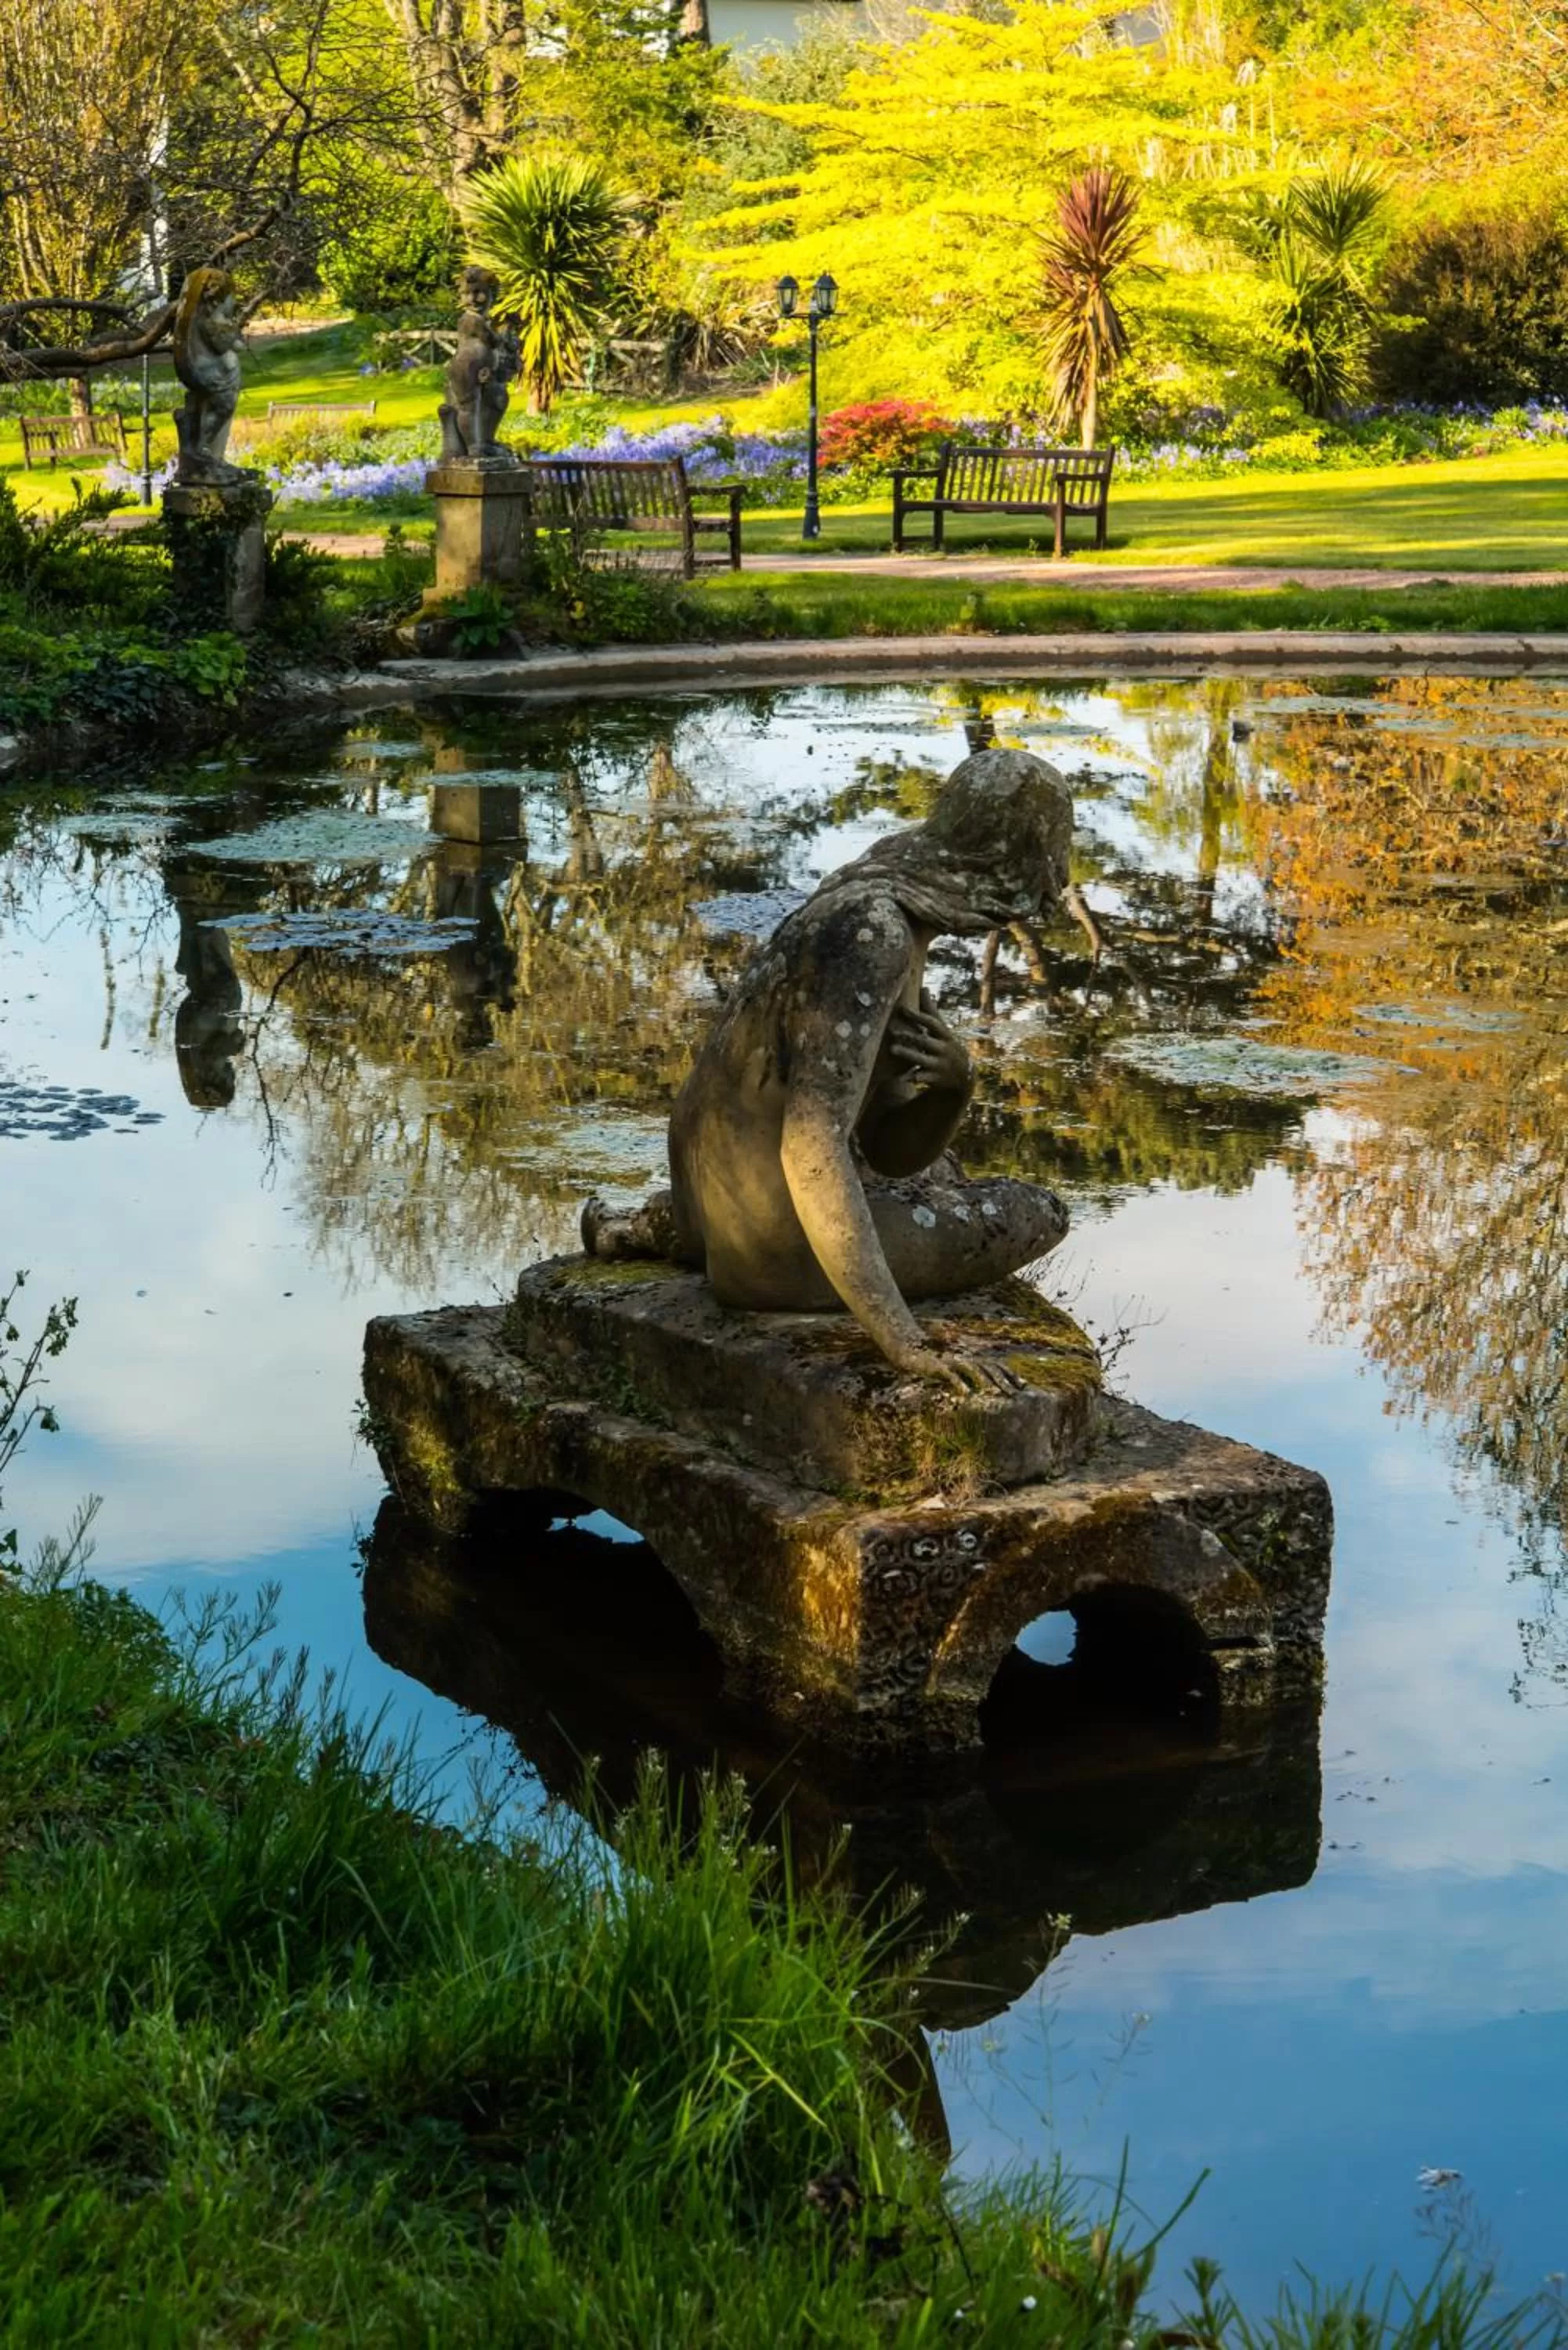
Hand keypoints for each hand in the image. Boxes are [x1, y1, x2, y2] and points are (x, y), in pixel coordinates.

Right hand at [888, 1340, 1021, 1396]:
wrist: (908, 1348)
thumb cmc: (933, 1362)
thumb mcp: (954, 1369)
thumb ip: (968, 1376)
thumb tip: (983, 1391)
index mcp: (972, 1358)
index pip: (997, 1365)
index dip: (1011, 1375)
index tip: (1024, 1387)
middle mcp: (965, 1357)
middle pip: (990, 1367)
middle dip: (1004, 1380)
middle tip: (1016, 1395)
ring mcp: (952, 1360)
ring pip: (974, 1369)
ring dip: (986, 1381)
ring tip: (996, 1395)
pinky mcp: (937, 1364)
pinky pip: (951, 1374)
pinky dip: (960, 1383)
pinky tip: (967, 1394)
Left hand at [889, 1005, 969, 1093]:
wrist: (964, 1076)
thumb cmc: (947, 1046)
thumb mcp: (943, 1030)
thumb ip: (931, 1011)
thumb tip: (924, 988)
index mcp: (944, 1035)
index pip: (932, 1023)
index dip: (918, 1015)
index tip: (902, 1009)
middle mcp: (943, 1049)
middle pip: (925, 1040)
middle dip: (910, 1035)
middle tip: (892, 1030)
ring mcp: (939, 1064)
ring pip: (922, 1059)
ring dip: (908, 1053)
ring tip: (893, 1048)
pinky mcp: (935, 1079)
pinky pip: (922, 1078)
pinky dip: (913, 1077)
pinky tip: (900, 1077)